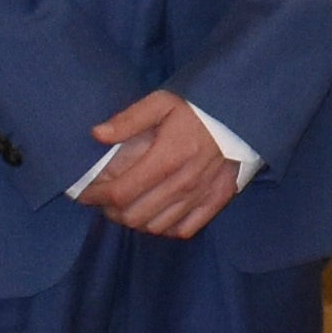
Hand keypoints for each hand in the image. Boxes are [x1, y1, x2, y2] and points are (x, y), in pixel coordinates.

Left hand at [74, 90, 243, 240]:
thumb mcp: (162, 102)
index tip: (85, 193)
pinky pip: (184, 230)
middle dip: (111, 211)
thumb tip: (97, 135)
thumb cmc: (200, 106)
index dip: (96, 196)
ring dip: (135, 220)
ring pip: (156, 226)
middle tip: (105, 199)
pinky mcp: (218, 200)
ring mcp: (201, 195)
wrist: (245, 112)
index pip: (120, 192)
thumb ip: (129, 120)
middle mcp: (184, 183)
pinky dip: (165, 227)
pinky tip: (157, 213)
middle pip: (134, 215)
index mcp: (167, 157)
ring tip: (127, 206)